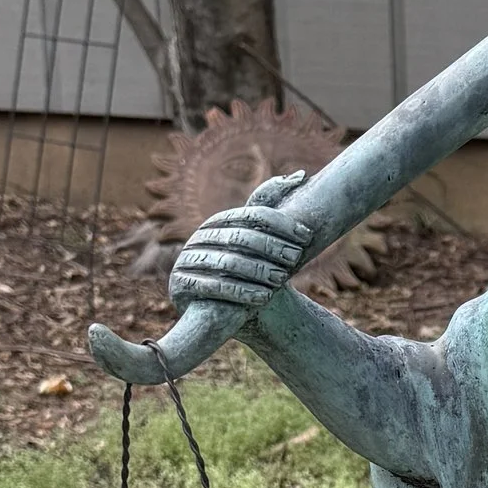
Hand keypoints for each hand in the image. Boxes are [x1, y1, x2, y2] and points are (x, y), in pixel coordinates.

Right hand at [166, 170, 318, 318]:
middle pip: (240, 237)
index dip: (282, 224)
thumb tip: (302, 174)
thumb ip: (275, 210)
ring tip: (281, 281)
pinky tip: (264, 298)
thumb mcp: (262, 243)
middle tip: (295, 260)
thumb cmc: (248, 273)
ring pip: (227, 262)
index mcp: (219, 222)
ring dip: (258, 271)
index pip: (252, 215)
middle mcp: (201, 237)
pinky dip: (241, 292)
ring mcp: (188, 260)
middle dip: (271, 248)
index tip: (307, 236)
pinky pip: (214, 287)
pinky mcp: (181, 285)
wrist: (223, 312)